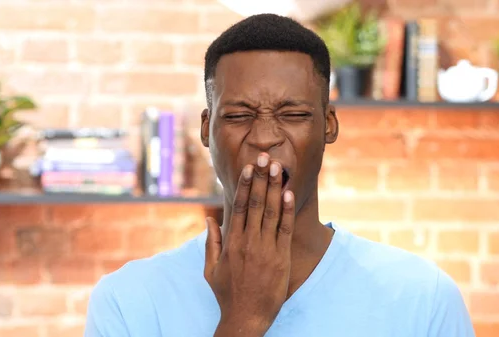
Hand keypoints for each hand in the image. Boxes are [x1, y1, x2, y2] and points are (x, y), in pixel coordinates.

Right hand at [205, 153, 295, 336]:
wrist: (246, 317)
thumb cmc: (228, 294)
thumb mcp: (211, 269)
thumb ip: (211, 243)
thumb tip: (210, 220)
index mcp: (231, 242)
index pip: (239, 206)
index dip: (244, 185)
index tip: (248, 167)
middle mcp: (248, 242)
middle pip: (256, 203)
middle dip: (260, 178)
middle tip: (265, 157)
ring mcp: (266, 249)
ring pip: (271, 212)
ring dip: (275, 187)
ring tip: (277, 167)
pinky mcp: (281, 258)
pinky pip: (285, 229)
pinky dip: (287, 210)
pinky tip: (288, 193)